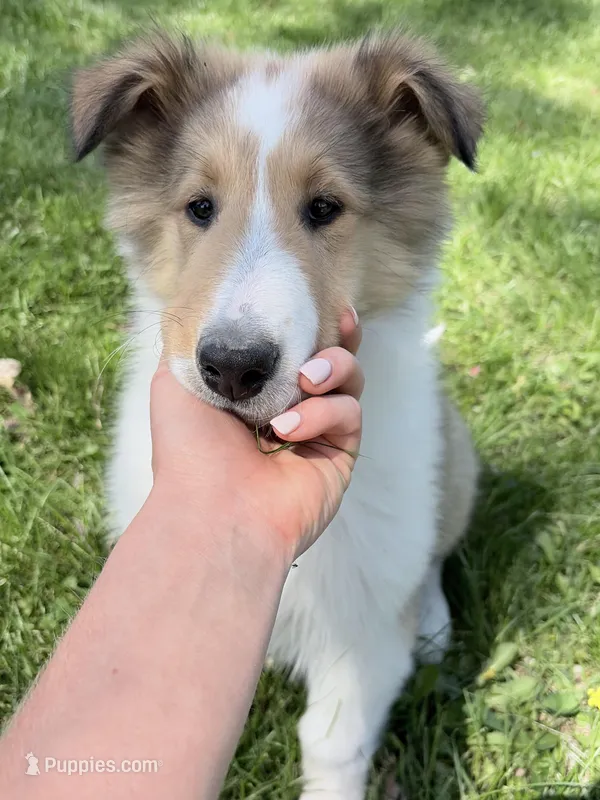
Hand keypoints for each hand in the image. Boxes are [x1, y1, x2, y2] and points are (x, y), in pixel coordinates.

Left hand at [149, 310, 362, 562]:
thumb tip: (202, 313)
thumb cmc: (187, 448)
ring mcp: (317, 435)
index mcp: (255, 394)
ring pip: (350, 383)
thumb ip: (190, 344)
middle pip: (333, 362)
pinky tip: (288, 429)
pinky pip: (349, 416)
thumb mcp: (173, 382)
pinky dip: (324, 413)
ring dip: (333, 368)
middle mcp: (290, 411)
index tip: (319, 302)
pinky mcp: (339, 457)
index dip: (310, 325)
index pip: (293, 351)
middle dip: (338, 339)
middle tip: (338, 322)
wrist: (210, 509)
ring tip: (304, 380)